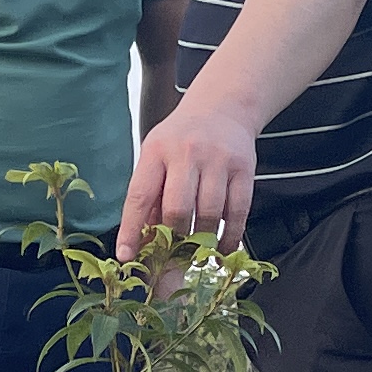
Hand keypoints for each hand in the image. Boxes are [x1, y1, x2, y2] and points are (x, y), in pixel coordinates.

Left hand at [120, 97, 257, 247]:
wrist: (222, 108)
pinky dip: (229, 237)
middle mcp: (187, 153)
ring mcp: (218, 160)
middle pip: (177, 208)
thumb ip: (150, 197)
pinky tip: (220, 249)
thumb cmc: (182, 139)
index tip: (126, 257)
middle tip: (171, 263)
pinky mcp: (244, 169)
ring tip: (195, 255)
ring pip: (209, 214)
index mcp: (156, 151)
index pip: (139, 196)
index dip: (131, 230)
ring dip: (201, 242)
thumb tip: (140, 246)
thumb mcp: (157, 157)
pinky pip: (238, 212)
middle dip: (173, 242)